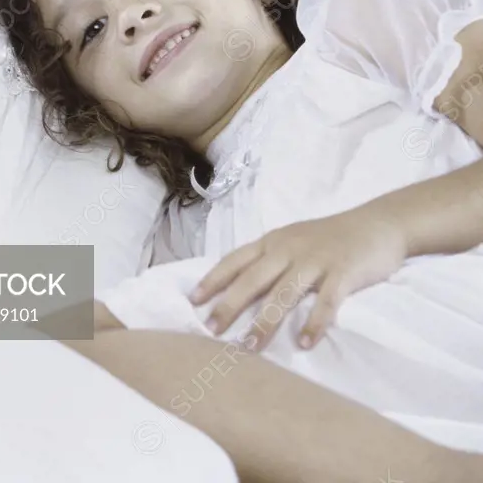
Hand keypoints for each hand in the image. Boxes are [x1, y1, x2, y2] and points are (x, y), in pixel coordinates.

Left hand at [189, 208, 407, 349]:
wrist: (377, 223)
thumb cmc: (331, 237)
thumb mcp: (295, 240)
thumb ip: (271, 260)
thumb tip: (239, 288)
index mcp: (275, 241)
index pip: (236, 259)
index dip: (214, 279)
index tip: (193, 300)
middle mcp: (290, 248)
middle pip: (254, 278)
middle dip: (230, 304)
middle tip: (210, 330)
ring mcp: (317, 260)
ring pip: (284, 292)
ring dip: (266, 321)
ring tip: (250, 347)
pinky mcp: (343, 272)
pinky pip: (326, 300)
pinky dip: (315, 322)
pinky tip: (306, 343)